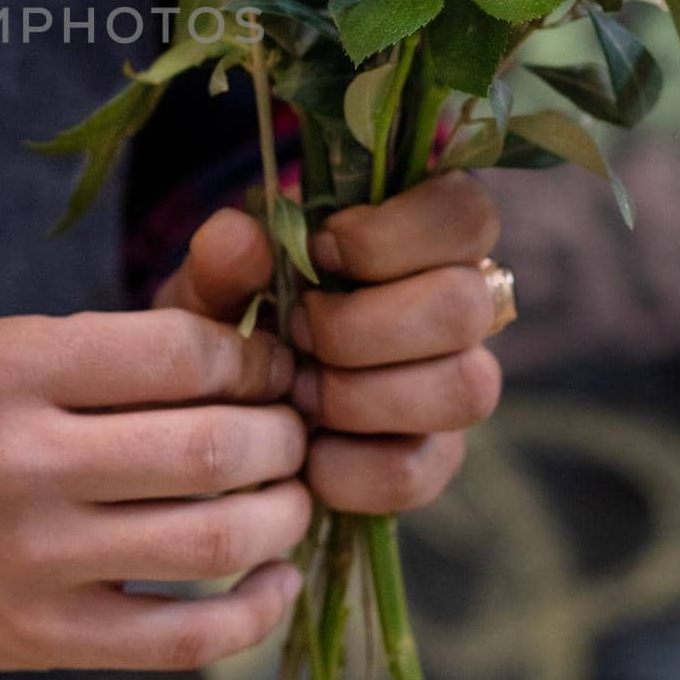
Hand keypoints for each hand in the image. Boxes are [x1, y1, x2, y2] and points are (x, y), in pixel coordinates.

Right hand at [0, 308, 311, 672]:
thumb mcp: (13, 342)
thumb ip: (135, 323)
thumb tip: (257, 264)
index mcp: (9, 366)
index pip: (182, 353)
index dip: (254, 359)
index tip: (268, 367)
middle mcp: (18, 460)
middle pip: (211, 449)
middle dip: (283, 436)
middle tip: (291, 429)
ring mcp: (29, 560)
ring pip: (212, 541)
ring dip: (283, 516)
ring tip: (290, 494)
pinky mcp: (39, 638)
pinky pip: (183, 641)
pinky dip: (255, 613)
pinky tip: (275, 579)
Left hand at [154, 171, 502, 514]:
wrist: (216, 407)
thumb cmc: (234, 319)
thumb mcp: (213, 285)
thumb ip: (222, 258)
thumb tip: (237, 234)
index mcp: (418, 238)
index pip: (465, 211)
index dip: (392, 235)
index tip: (319, 252)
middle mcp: (456, 308)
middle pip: (466, 306)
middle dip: (363, 326)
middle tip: (298, 331)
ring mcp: (455, 384)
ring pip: (465, 389)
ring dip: (362, 396)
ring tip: (299, 391)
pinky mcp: (433, 459)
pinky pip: (417, 469)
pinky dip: (349, 465)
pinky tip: (307, 451)